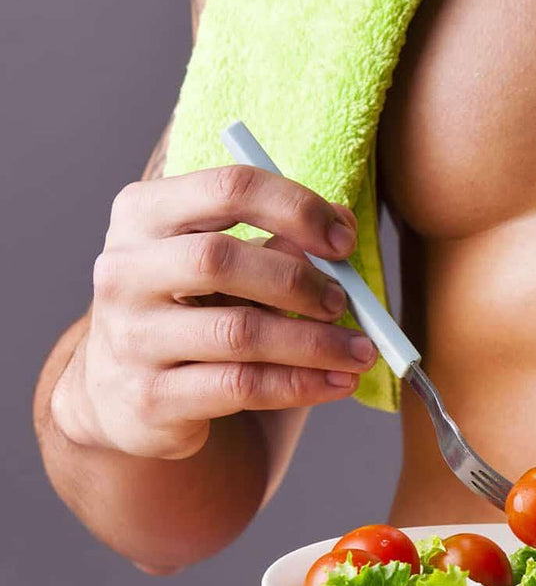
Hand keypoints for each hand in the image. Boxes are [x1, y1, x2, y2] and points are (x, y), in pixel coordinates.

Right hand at [51, 166, 377, 458]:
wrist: (128, 395)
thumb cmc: (193, 311)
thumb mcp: (228, 266)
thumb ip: (280, 240)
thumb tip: (342, 225)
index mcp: (144, 214)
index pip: (228, 188)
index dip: (296, 209)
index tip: (344, 241)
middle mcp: (125, 271)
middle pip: (220, 259)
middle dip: (298, 281)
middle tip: (344, 301)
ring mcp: (131, 337)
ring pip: (238, 333)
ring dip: (314, 343)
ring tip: (360, 351)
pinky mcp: (151, 397)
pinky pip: (241, 387)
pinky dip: (301, 384)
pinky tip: (338, 383)